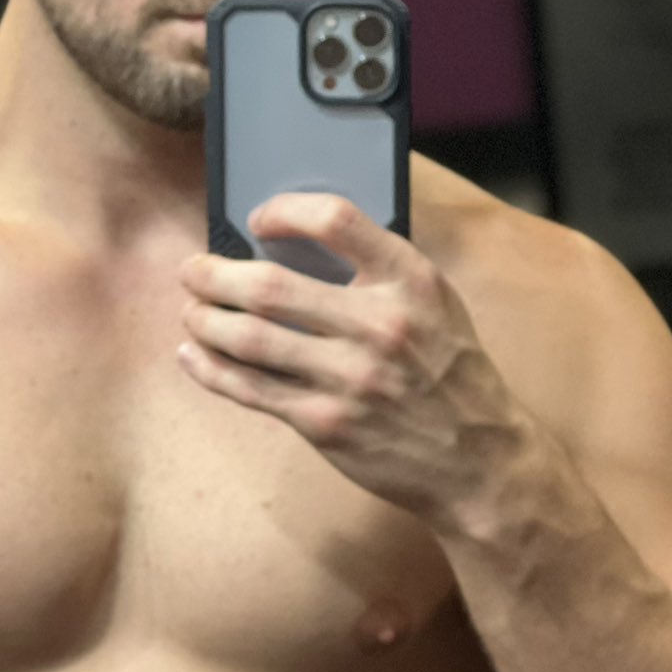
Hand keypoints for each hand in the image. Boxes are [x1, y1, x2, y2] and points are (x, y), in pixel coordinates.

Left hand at [176, 192, 528, 524]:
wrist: (479, 461)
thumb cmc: (450, 375)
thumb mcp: (437, 304)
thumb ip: (380, 272)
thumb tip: (297, 244)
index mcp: (411, 280)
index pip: (335, 220)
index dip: (284, 210)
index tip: (257, 219)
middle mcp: (380, 325)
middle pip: (269, 286)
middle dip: (214, 275)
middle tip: (193, 271)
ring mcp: (350, 378)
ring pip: (249, 339)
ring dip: (205, 320)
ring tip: (191, 311)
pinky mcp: (325, 423)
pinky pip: (250, 389)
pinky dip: (210, 370)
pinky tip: (193, 354)